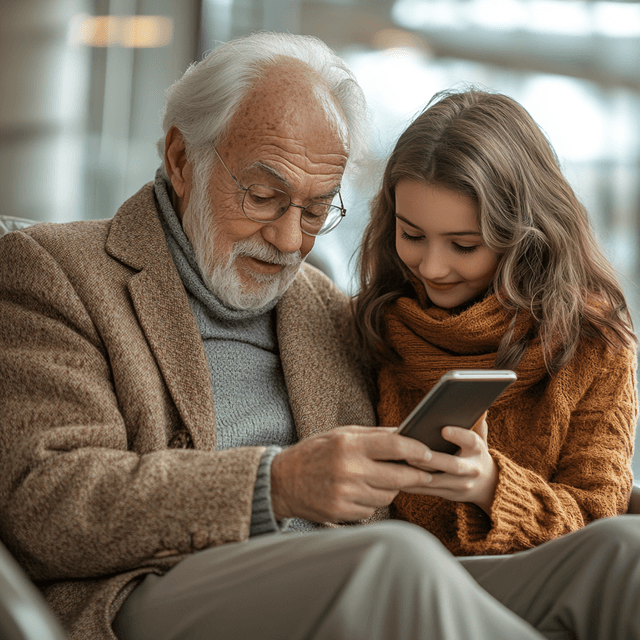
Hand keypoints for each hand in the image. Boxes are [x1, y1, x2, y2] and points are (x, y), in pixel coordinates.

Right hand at [270, 426, 434, 522]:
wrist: (282, 481)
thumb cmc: (315, 452)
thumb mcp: (341, 434)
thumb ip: (373, 435)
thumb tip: (406, 433)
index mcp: (349, 444)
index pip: (395, 446)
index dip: (417, 450)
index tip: (429, 453)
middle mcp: (349, 469)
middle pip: (398, 476)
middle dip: (416, 475)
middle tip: (425, 473)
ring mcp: (346, 494)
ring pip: (388, 495)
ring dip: (392, 488)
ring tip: (379, 479)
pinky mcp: (342, 512)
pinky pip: (372, 509)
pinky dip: (372, 501)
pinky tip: (360, 492)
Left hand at [401, 413, 497, 514]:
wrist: (487, 486)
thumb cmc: (475, 455)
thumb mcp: (479, 438)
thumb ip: (477, 424)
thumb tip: (482, 409)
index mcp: (477, 450)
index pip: (471, 441)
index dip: (458, 435)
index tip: (444, 430)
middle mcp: (471, 469)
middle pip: (452, 465)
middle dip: (431, 459)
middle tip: (410, 453)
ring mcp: (461, 484)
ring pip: (436, 481)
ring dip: (416, 474)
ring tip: (398, 464)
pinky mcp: (449, 494)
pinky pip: (427, 490)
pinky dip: (412, 484)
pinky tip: (396, 477)